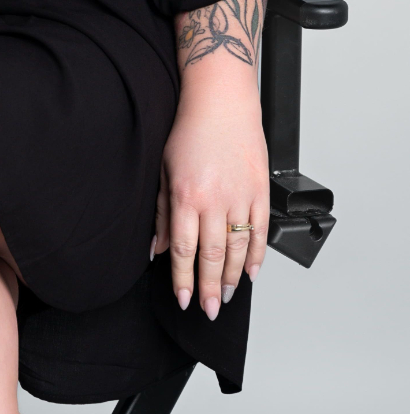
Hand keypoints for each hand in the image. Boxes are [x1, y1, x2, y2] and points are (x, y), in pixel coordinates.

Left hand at [153, 70, 269, 319]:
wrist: (221, 103)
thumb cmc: (189, 131)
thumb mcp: (163, 171)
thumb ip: (159, 212)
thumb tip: (154, 247)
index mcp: (186, 197)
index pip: (182, 250)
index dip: (183, 279)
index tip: (184, 299)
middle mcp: (214, 201)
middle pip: (213, 257)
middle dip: (210, 288)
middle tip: (209, 310)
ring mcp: (240, 197)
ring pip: (239, 249)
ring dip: (234, 278)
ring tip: (228, 296)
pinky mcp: (260, 192)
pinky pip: (260, 232)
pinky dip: (258, 256)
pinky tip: (253, 273)